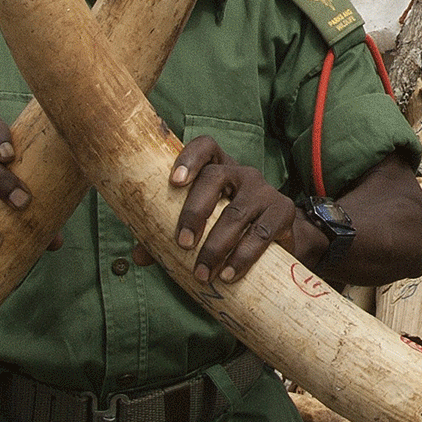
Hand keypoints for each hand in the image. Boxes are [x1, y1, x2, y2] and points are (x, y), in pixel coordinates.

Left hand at [137, 136, 299, 285]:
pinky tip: (228, 274)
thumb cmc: (228, 226)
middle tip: (183, 244)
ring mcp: (264, 190)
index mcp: (218, 167)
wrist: (278, 237)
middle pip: (215, 178)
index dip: (189, 159)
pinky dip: (242, 256)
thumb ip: (168, 233)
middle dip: (195, 211)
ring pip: (237, 211)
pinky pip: (261, 233)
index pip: (205, 147)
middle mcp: (242, 172)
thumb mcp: (201, 223)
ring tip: (201, 273)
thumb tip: (139, 255)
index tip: (174, 182)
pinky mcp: (282, 211)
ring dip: (216, 246)